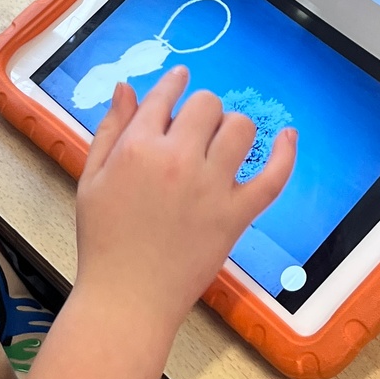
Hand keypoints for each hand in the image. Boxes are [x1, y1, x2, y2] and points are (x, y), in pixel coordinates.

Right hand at [74, 66, 295, 336]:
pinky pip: (272, 177)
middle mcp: (178, 160)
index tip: (181, 80)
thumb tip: (126, 87)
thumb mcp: (91, 178)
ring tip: (222, 143)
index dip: (174, 84)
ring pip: (240, 128)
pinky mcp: (236, 215)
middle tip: (193, 130)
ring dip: (232, 128)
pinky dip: (285, 154)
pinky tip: (288, 136)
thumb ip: (110, 129)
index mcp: (138, 148)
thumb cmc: (104, 240)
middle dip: (200, 110)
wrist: (128, 298)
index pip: (165, 96)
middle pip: (206, 106)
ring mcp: (211, 187)